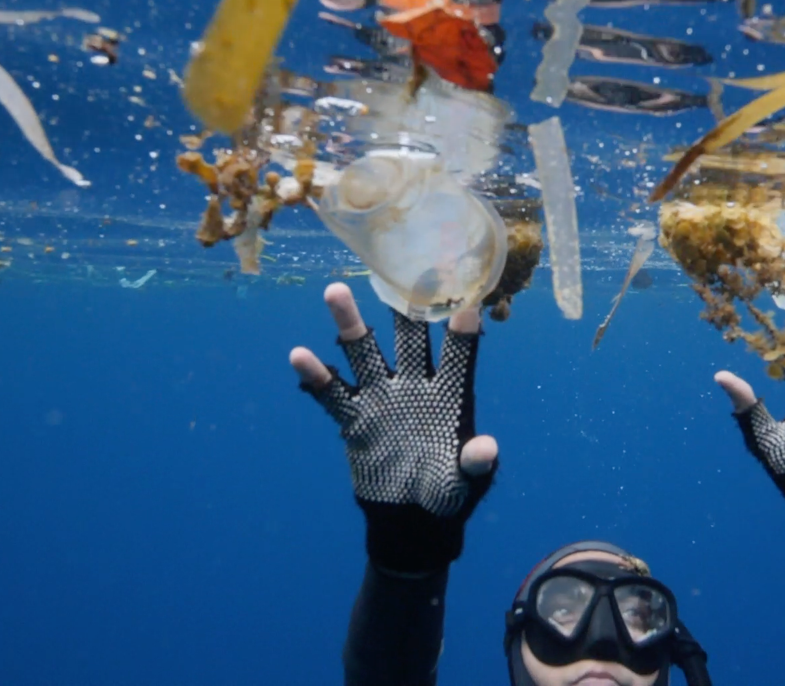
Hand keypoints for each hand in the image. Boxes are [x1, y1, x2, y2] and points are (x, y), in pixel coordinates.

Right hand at [290, 282, 497, 572]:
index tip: (466, 299)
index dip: (461, 332)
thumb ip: (476, 464)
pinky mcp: (355, 419)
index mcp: (449, 396)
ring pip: (364, 353)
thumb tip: (486, 449)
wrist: (413, 518)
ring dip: (350, 324)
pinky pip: (331, 394)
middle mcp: (414, 387)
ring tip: (335, 291)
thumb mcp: (467, 483)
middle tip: (398, 267)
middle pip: (408, 339)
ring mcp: (382, 399)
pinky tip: (298, 355)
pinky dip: (315, 376)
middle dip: (402, 306)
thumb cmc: (449, 495)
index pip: (457, 358)